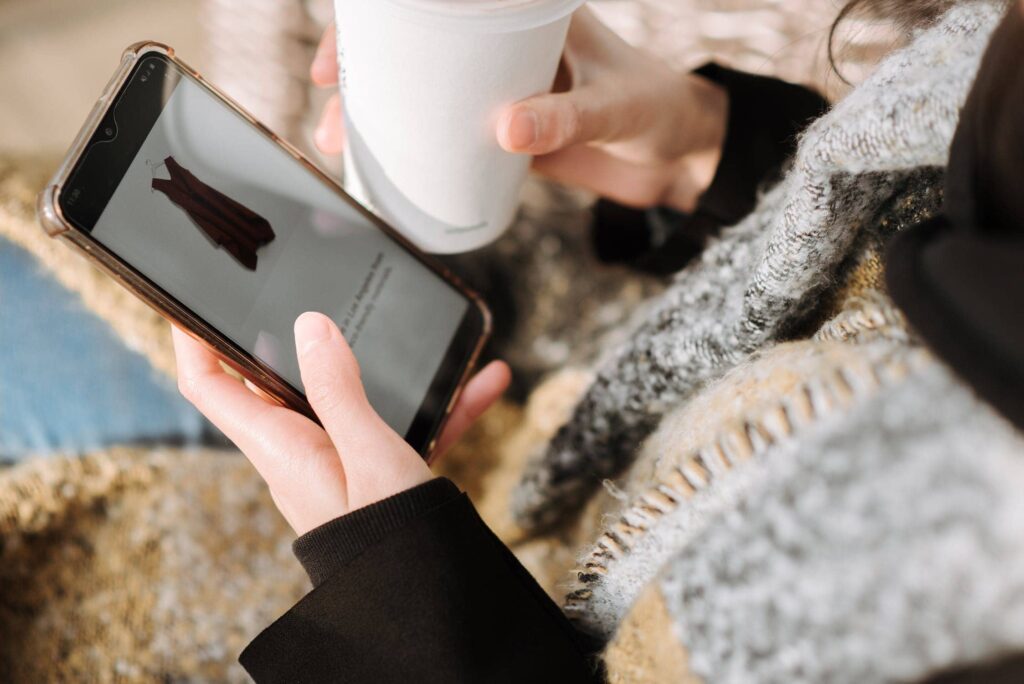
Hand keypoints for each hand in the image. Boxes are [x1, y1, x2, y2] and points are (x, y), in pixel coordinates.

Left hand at [172, 313, 510, 535]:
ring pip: (353, 397)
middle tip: (316, 290)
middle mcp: (301, 452)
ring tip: (425, 336)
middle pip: (280, 379)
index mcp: (280, 446)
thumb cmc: (389, 539)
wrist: (429, 600)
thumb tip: (311, 325)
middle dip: (300, 335)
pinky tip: (481, 384)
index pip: (210, 384)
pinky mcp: (376, 472)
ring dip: (388, 368)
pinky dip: (434, 406)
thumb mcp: (368, 452)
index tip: (194, 297)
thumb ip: (337, 388)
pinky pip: (399, 425)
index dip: (193, 338)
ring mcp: (339, 461)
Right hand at [310, 9, 727, 212]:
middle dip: (360, 82)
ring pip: (424, 101)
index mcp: (522, 17)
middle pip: (413, 56)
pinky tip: (387, 176)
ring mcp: (499, 95)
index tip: (340, 54)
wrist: (681, 155)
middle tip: (330, 115)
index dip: (375, 27)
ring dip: (378, 124)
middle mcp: (501, 52)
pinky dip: (417, 156)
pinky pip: (450, 142)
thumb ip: (565, 116)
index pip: (436, 8)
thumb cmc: (655, 106)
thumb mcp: (611, 104)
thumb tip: (504, 130)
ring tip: (341, 151)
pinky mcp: (506, 139)